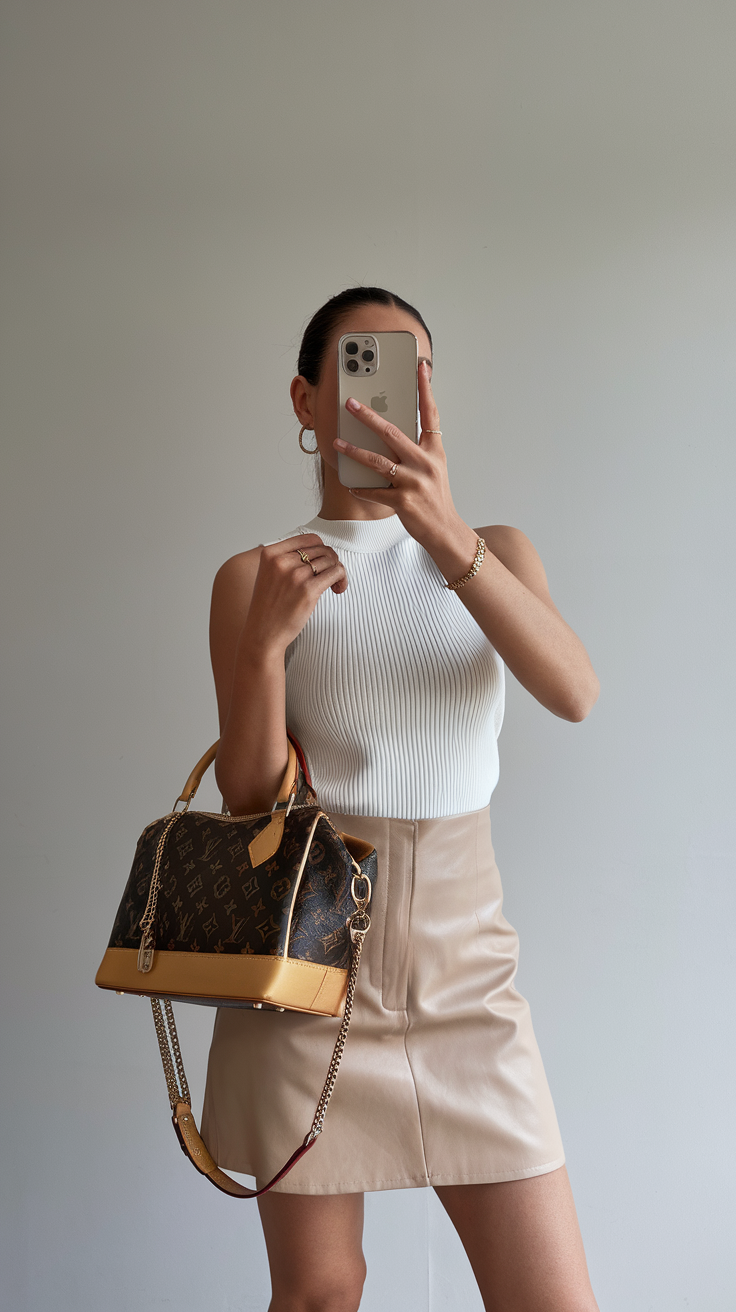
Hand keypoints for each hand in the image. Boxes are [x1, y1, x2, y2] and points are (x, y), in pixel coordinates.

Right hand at [243, 533, 346, 653]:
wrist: (263, 634)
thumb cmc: (269, 607)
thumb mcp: (270, 574)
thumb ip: (289, 559)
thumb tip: (322, 549)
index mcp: (270, 553)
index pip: (308, 538)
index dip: (321, 549)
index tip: (322, 562)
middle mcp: (281, 561)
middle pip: (322, 549)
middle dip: (331, 561)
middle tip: (331, 576)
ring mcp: (295, 575)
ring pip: (330, 560)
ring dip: (337, 571)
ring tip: (334, 585)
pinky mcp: (308, 590)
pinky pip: (336, 573)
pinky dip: (341, 579)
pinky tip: (338, 589)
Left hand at [333, 360, 469, 556]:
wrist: (445, 530)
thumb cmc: (435, 497)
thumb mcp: (434, 467)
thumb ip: (418, 448)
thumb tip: (392, 430)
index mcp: (434, 451)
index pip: (430, 413)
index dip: (425, 389)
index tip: (420, 367)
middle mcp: (425, 463)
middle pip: (392, 432)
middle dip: (368, 416)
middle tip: (351, 403)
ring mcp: (414, 483)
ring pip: (377, 461)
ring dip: (354, 451)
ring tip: (338, 442)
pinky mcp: (403, 502)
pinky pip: (374, 491)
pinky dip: (360, 487)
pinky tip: (351, 483)